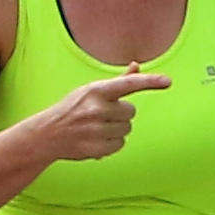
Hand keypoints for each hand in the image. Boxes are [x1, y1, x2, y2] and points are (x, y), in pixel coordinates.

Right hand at [27, 69, 157, 165]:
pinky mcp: (96, 148)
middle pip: (131, 112)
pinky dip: (111, 144)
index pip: (129, 84)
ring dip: (116, 129)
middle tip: (102, 116)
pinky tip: (96, 139)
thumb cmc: (72, 108)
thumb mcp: (91, 91)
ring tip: (96, 128)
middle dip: (121, 114)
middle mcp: (97, 108)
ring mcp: (96, 129)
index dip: (150, 82)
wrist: (47, 133)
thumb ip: (118, 81)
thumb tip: (137, 66)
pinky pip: (120, 145)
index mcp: (96, 90)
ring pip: (127, 129)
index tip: (167, 81)